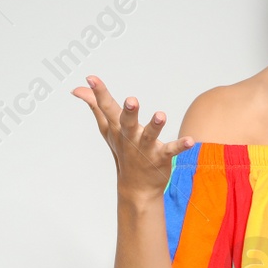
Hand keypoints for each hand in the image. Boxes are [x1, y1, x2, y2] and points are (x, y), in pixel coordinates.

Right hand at [71, 74, 193, 201]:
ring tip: (160, 115)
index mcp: (117, 128)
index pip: (106, 108)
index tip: (91, 78)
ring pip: (149, 136)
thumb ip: (95, 106)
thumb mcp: (107, 129)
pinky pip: (171, 151)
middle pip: (127, 123)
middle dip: (129, 112)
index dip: (99, 92)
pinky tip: (190, 141)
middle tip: (131, 100)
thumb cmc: (122, 152)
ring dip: (155, 126)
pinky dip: (180, 146)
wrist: (136, 189)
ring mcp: (145, 149)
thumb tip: (77, 89)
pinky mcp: (161, 157)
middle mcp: (130, 138)